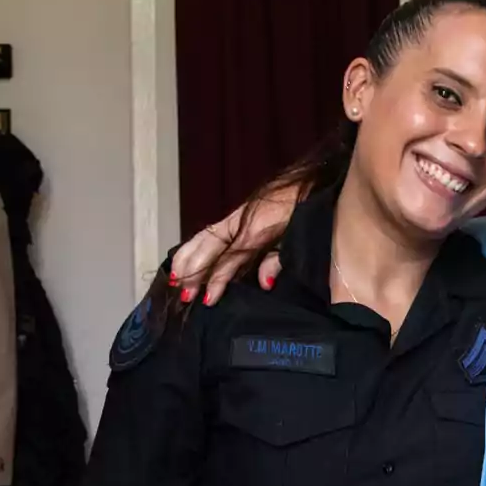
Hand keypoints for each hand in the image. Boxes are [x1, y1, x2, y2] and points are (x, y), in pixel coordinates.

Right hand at [172, 192, 294, 304]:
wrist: (311, 186)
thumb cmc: (305, 213)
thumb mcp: (296, 239)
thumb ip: (277, 261)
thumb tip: (264, 284)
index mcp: (255, 230)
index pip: (228, 258)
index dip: (216, 278)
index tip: (207, 299)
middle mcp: (241, 222)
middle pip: (209, 245)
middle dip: (193, 269)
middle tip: (183, 293)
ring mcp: (238, 217)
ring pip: (205, 237)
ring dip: (188, 256)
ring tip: (175, 277)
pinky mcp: (240, 216)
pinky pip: (212, 232)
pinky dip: (196, 245)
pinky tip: (189, 256)